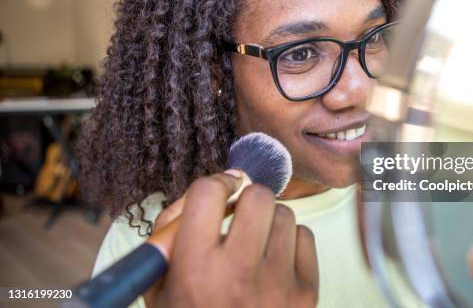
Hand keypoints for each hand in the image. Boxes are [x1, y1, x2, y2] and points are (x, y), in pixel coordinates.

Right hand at [145, 172, 318, 307]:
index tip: (219, 191)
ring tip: (255, 247)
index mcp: (195, 270)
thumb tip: (212, 188)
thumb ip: (170, 234)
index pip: (209, 193)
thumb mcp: (160, 285)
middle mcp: (239, 274)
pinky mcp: (307, 293)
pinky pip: (305, 236)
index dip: (214, 185)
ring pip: (285, 213)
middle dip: (246, 201)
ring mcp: (278, 285)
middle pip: (257, 196)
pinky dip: (290, 243)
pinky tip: (273, 264)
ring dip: (268, 222)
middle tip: (238, 219)